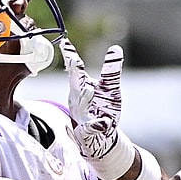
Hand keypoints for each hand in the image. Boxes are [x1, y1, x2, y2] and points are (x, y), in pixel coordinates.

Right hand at [61, 38, 123, 160]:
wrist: (104, 137)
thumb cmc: (104, 109)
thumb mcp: (111, 89)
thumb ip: (111, 71)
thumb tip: (115, 48)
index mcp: (81, 87)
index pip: (75, 70)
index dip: (70, 56)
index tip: (65, 42)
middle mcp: (77, 100)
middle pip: (74, 85)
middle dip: (74, 73)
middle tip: (74, 60)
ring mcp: (81, 116)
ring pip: (80, 105)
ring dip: (85, 98)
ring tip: (90, 89)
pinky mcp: (86, 133)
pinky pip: (89, 129)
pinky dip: (94, 126)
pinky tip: (102, 123)